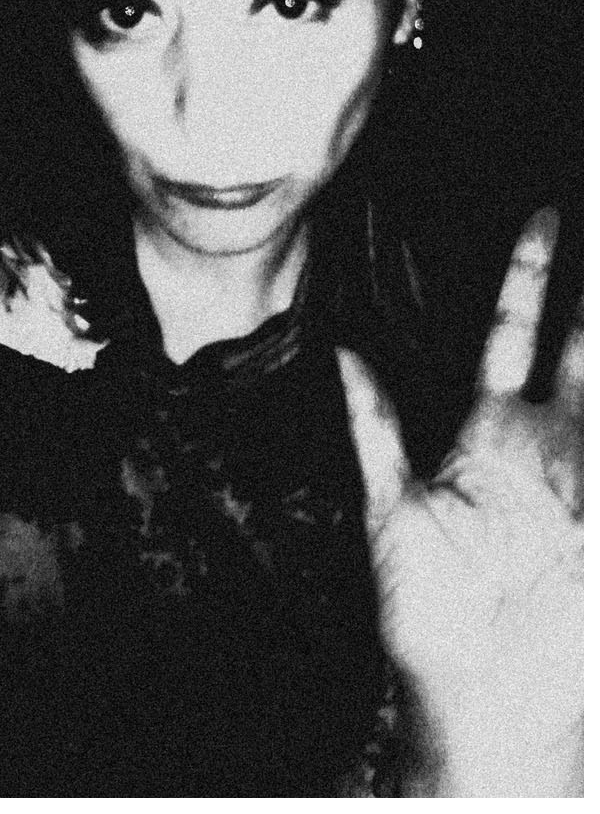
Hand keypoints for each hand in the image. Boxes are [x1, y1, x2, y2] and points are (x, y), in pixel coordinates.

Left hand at [339, 208, 582, 795]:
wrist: (474, 702)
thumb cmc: (425, 617)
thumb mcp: (390, 514)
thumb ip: (374, 429)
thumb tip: (341, 352)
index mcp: (492, 433)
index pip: (516, 331)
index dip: (531, 274)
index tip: (546, 215)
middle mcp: (548, 446)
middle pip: (584, 344)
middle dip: (595, 287)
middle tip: (594, 212)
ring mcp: (585, 482)